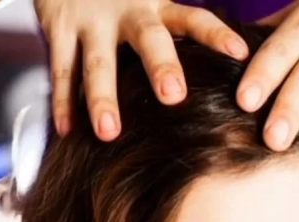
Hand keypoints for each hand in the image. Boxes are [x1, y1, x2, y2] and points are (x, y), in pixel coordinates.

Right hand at [33, 0, 248, 141]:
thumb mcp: (149, 5)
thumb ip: (175, 31)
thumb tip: (229, 65)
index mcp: (156, 7)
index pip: (192, 18)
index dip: (215, 34)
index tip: (239, 53)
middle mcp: (127, 12)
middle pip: (148, 38)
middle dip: (160, 66)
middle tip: (173, 96)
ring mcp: (91, 21)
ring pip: (98, 63)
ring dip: (102, 98)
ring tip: (109, 132)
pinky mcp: (59, 28)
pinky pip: (61, 70)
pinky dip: (62, 102)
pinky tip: (66, 130)